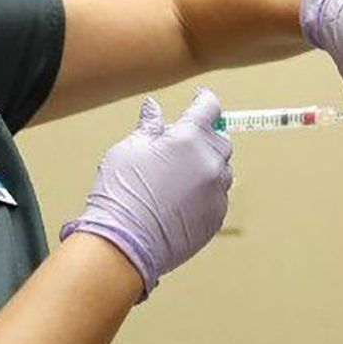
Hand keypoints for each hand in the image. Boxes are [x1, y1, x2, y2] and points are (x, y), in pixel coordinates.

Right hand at [60, 88, 232, 297]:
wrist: (123, 244)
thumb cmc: (121, 194)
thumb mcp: (128, 150)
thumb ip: (148, 126)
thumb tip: (153, 108)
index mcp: (188, 139)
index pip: (208, 109)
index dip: (204, 100)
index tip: (201, 98)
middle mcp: (209, 163)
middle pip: (221, 140)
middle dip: (206, 136)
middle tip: (184, 142)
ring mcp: (216, 192)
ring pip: (222, 170)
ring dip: (207, 166)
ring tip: (179, 176)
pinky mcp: (216, 217)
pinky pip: (218, 196)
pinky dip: (205, 192)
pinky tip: (181, 199)